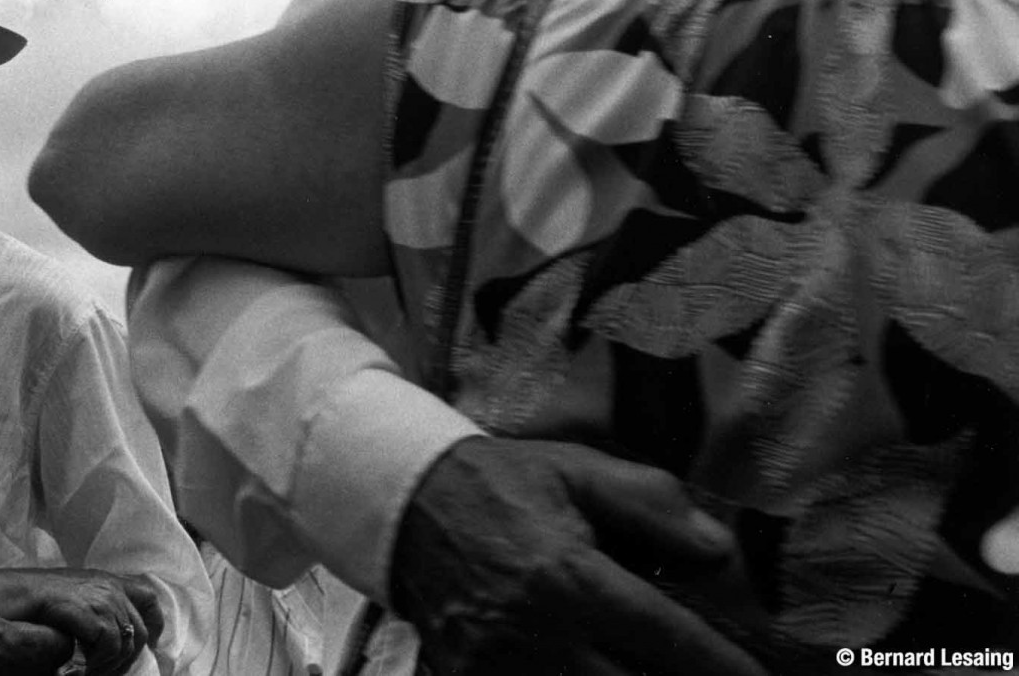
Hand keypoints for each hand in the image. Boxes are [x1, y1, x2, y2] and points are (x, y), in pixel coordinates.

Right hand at [0, 568, 161, 674]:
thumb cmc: (25, 607)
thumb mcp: (67, 604)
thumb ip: (93, 614)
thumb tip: (121, 639)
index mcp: (104, 582)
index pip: (149, 601)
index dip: (153, 628)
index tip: (147, 649)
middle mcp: (105, 585)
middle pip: (137, 630)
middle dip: (124, 659)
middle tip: (99, 673)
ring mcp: (93, 594)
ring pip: (123, 639)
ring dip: (107, 664)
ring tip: (86, 672)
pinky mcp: (78, 605)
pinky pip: (104, 639)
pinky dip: (94, 659)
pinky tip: (77, 668)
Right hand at [389, 437, 767, 675]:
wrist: (401, 502)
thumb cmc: (500, 484)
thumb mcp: (578, 469)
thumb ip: (655, 504)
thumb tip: (720, 554)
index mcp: (567, 577)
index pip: (671, 642)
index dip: (725, 669)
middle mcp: (534, 634)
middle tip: (698, 670)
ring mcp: (496, 668)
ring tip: (651, 664)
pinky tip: (591, 664)